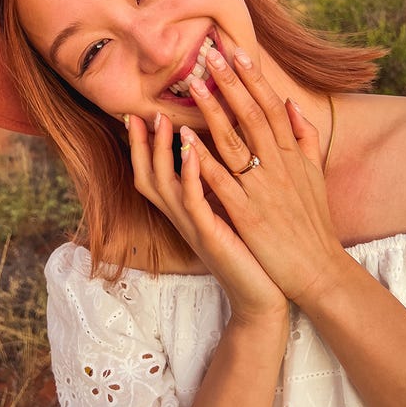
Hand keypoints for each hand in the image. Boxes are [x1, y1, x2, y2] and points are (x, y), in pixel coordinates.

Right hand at [128, 112, 287, 326]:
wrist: (264, 295)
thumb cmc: (251, 250)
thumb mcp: (230, 208)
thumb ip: (219, 181)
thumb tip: (219, 147)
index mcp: (188, 208)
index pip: (155, 170)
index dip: (144, 143)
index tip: (142, 111)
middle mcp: (184, 216)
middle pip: (147, 175)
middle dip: (141, 143)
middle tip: (140, 111)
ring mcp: (193, 226)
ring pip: (164, 185)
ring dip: (160, 151)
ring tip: (162, 119)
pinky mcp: (210, 236)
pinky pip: (192, 201)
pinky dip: (188, 174)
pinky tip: (192, 149)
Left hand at [182, 46, 345, 305]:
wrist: (319, 271)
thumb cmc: (313, 224)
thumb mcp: (314, 175)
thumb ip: (304, 137)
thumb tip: (292, 102)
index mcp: (292, 155)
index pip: (270, 106)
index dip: (253, 78)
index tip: (236, 51)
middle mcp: (278, 166)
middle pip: (252, 115)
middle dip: (230, 83)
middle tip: (209, 54)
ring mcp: (263, 189)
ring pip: (235, 142)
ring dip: (213, 111)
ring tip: (193, 85)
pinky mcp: (248, 214)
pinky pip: (222, 181)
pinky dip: (204, 159)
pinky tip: (185, 139)